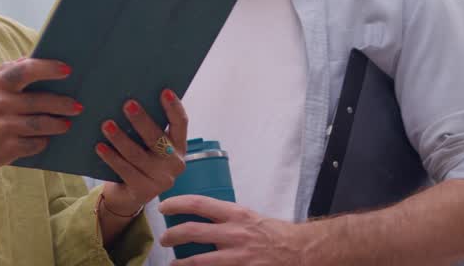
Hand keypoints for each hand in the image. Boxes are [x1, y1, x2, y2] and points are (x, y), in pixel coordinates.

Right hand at [0, 58, 79, 184]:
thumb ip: (6, 71)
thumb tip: (32, 58)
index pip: (27, 70)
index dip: (49, 69)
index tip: (67, 71)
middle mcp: (0, 104)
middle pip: (41, 101)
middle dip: (64, 104)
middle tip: (77, 106)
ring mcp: (4, 127)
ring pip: (42, 124)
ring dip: (58, 124)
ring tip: (66, 123)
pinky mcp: (6, 149)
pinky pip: (34, 144)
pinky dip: (43, 141)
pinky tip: (46, 139)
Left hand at [96, 88, 188, 214]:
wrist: (127, 196)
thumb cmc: (137, 161)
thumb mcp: (147, 145)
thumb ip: (146, 127)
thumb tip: (130, 99)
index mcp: (179, 146)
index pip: (181, 124)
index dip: (174, 107)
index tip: (165, 91)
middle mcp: (174, 163)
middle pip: (157, 138)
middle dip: (142, 120)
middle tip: (127, 104)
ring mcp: (161, 180)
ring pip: (138, 155)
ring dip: (121, 138)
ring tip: (106, 125)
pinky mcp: (143, 191)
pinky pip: (125, 170)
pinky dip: (111, 157)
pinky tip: (100, 147)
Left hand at [159, 196, 324, 264]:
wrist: (301, 252)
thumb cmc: (274, 234)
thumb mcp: (250, 217)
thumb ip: (227, 218)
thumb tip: (201, 218)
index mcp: (236, 214)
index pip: (198, 204)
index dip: (176, 204)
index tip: (163, 207)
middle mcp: (235, 234)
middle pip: (192, 232)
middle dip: (172, 235)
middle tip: (164, 239)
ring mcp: (238, 257)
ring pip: (198, 261)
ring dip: (180, 263)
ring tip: (173, 264)